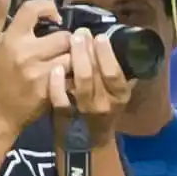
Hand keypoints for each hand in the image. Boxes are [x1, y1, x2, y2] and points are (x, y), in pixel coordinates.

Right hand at [0, 0, 70, 134]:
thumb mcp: (2, 49)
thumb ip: (21, 32)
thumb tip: (46, 16)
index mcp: (11, 38)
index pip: (32, 8)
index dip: (48, 7)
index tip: (55, 17)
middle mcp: (25, 52)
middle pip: (64, 36)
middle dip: (68, 43)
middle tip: (66, 49)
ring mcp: (38, 73)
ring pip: (72, 58)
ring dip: (74, 62)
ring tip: (69, 66)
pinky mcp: (49, 91)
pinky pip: (72, 78)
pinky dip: (72, 79)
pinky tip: (68, 81)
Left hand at [49, 28, 135, 145]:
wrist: (88, 142)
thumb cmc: (102, 107)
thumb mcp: (115, 91)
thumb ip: (116, 71)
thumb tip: (114, 40)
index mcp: (120, 95)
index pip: (114, 72)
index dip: (106, 53)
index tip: (99, 37)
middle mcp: (104, 104)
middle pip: (94, 74)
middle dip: (86, 49)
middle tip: (80, 33)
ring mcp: (84, 110)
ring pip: (80, 83)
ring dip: (74, 59)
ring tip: (70, 41)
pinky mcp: (66, 116)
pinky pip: (61, 99)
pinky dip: (57, 84)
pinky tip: (55, 68)